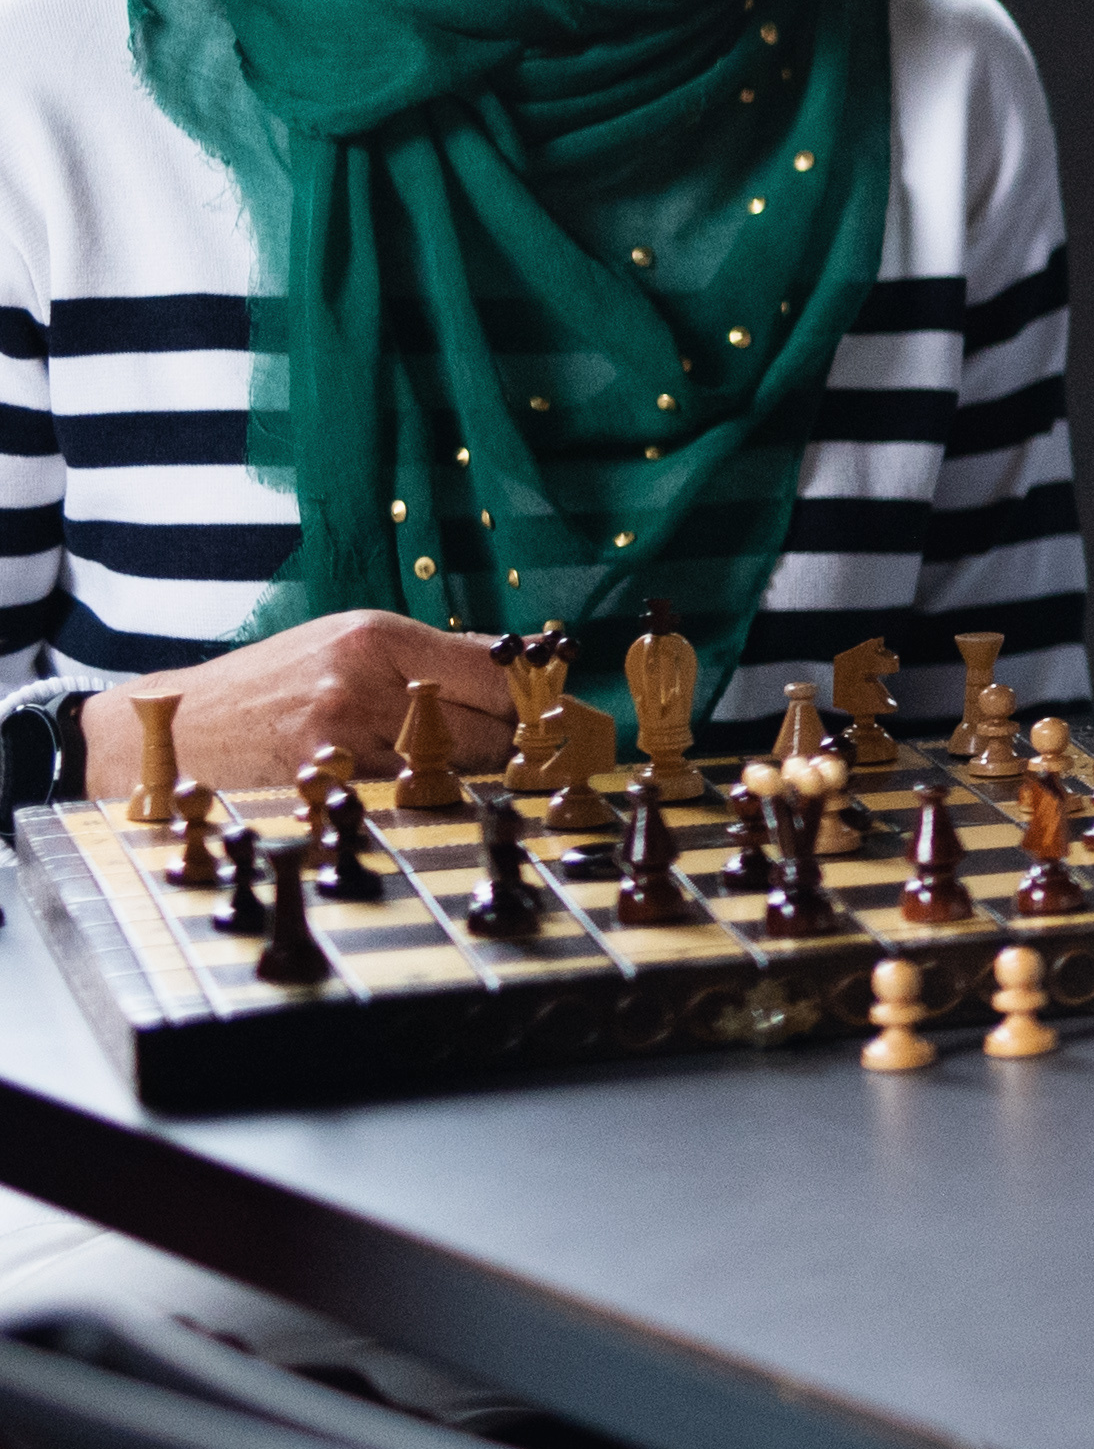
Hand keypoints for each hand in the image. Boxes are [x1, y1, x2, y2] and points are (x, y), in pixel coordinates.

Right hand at [75, 611, 513, 797]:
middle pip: (489, 728)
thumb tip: (533, 667)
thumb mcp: (346, 648)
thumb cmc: (269, 688)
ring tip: (463, 788)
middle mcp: (362, 680)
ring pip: (455, 774)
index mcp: (377, 637)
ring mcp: (340, 736)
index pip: (498, 672)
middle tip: (529, 768)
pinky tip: (413, 808)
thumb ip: (438, 658)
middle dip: (516, 753)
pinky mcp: (321, 785)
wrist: (167, 730)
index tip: (571, 725)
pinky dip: (423, 810)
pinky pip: (406, 804)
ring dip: (471, 787)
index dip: (542, 704)